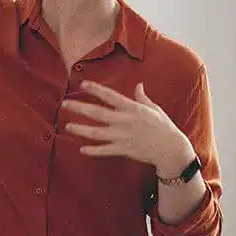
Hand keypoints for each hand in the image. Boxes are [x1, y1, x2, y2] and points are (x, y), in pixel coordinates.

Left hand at [63, 81, 192, 172]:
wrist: (171, 149)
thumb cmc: (163, 127)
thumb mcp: (154, 109)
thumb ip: (142, 98)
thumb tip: (138, 85)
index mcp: (132, 108)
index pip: (110, 96)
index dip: (96, 90)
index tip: (82, 84)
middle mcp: (125, 121)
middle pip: (97, 113)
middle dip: (79, 108)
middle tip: (64, 104)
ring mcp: (123, 136)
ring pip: (97, 133)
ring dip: (81, 130)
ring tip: (68, 126)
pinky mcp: (124, 149)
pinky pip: (105, 150)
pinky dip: (93, 150)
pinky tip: (82, 149)